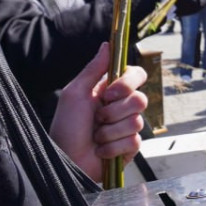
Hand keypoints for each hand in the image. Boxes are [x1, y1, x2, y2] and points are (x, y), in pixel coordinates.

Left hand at [50, 43, 147, 181]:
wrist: (65, 161)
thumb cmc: (65, 127)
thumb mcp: (75, 93)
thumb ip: (93, 69)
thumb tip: (108, 44)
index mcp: (111, 91)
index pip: (137, 75)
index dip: (129, 83)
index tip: (110, 93)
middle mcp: (122, 107)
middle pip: (140, 99)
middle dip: (115, 112)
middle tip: (96, 119)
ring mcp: (127, 128)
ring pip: (137, 122)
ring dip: (110, 131)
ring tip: (95, 137)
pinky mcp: (130, 147)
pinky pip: (134, 141)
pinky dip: (113, 147)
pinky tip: (100, 151)